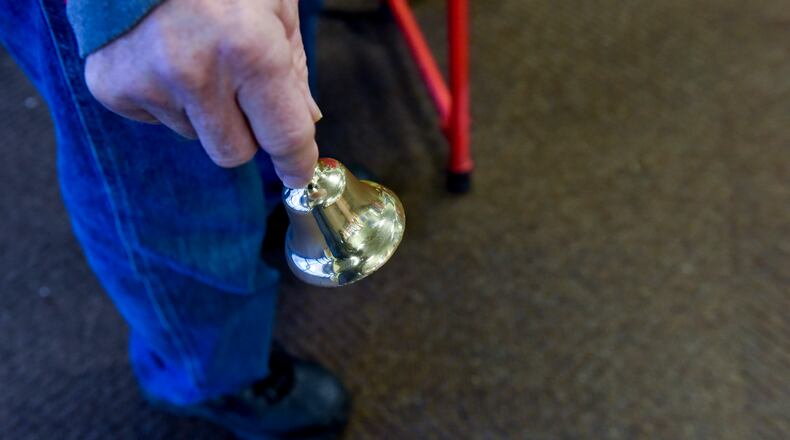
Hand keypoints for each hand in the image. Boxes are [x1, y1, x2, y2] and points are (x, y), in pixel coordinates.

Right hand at [84, 0, 319, 187]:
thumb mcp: (274, 4)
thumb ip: (292, 68)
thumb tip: (305, 123)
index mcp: (248, 49)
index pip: (282, 137)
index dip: (297, 161)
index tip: (298, 174)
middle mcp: (195, 72)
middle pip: (234, 152)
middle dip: (247, 130)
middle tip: (240, 86)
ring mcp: (147, 81)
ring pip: (194, 136)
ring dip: (203, 109)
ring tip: (194, 52)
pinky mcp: (111, 84)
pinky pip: (155, 120)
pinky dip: (166, 99)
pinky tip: (162, 56)